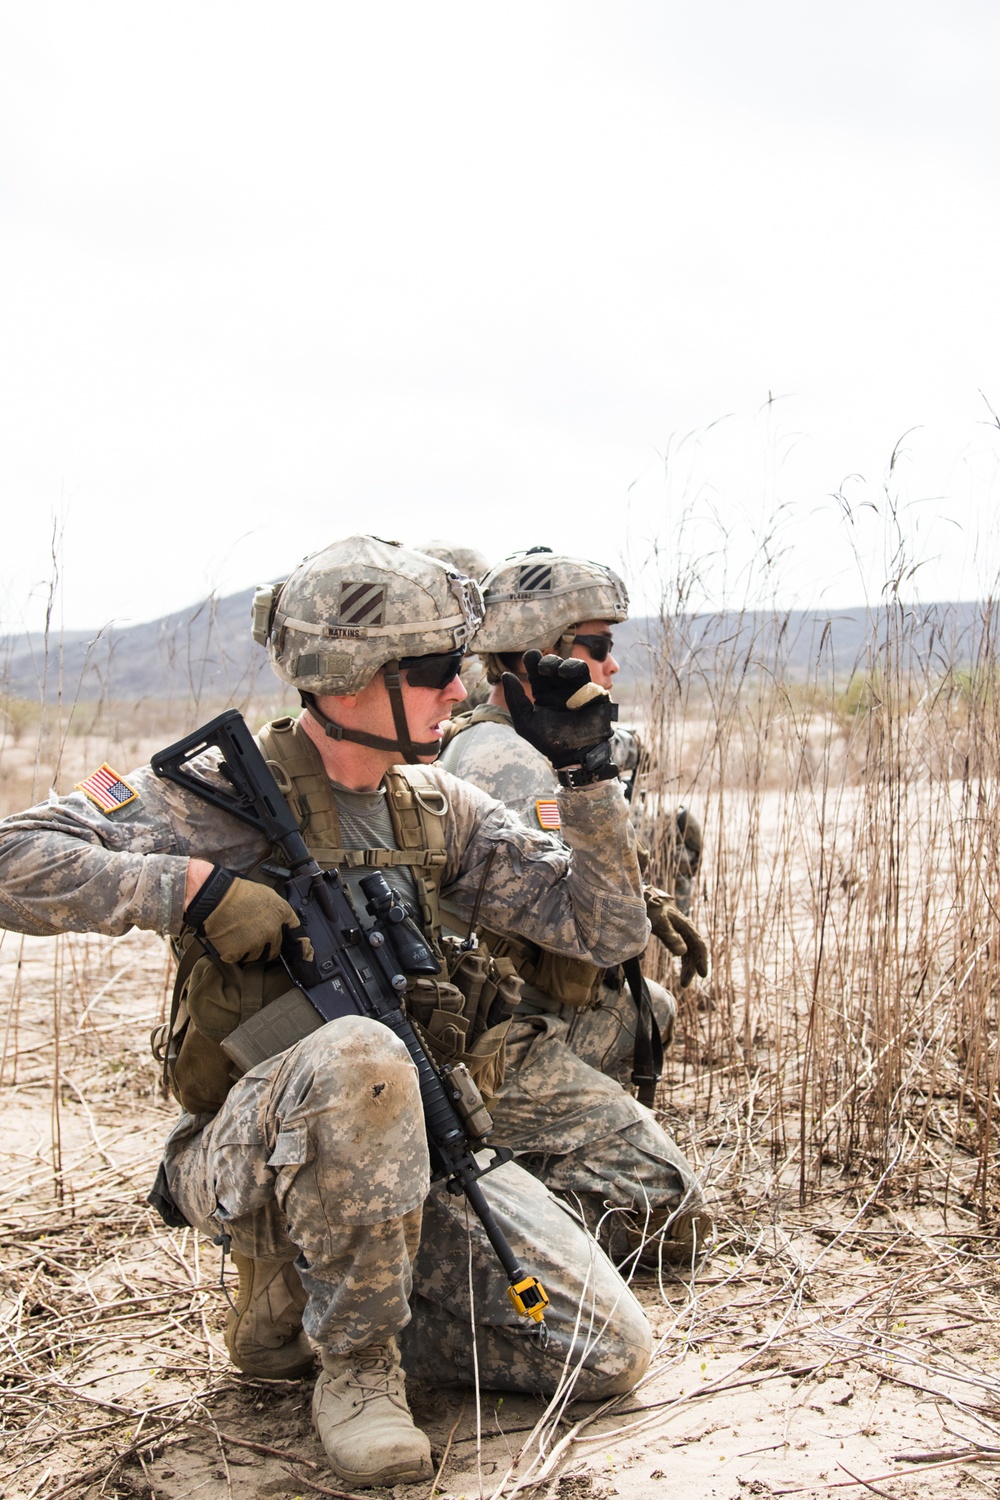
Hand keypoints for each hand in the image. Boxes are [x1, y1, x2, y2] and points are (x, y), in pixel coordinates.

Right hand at [192, 876, 296, 963]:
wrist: (214, 898)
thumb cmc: (239, 892)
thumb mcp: (268, 895)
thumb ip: (280, 910)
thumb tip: (286, 922)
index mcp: (280, 916)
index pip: (296, 934)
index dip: (301, 946)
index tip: (306, 954)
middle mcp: (270, 933)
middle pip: (275, 950)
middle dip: (269, 946)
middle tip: (255, 936)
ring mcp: (253, 945)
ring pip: (258, 956)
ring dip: (253, 950)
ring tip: (241, 935)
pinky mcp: (236, 954)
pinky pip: (240, 958)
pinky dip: (236, 952)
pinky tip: (230, 939)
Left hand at [502, 651, 614, 768]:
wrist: (577, 755)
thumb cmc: (550, 742)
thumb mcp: (526, 722)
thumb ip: (515, 699)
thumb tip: (506, 674)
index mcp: (544, 695)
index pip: (537, 673)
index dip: (533, 662)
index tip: (529, 657)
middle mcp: (560, 690)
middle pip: (553, 666)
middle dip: (546, 662)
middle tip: (540, 665)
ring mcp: (577, 690)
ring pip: (570, 666)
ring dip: (560, 663)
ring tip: (554, 670)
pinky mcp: (592, 692)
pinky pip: (585, 675)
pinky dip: (575, 669)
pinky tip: (565, 673)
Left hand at [644, 886, 708, 987]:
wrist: (644, 897)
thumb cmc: (651, 909)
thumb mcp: (659, 923)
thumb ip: (670, 936)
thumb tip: (683, 953)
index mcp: (686, 926)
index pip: (698, 945)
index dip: (702, 960)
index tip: (703, 975)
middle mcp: (686, 929)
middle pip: (695, 951)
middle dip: (692, 968)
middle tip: (685, 984)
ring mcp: (681, 931)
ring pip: (690, 952)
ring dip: (688, 966)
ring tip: (683, 982)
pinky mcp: (674, 933)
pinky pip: (683, 948)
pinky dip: (684, 959)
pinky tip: (682, 967)